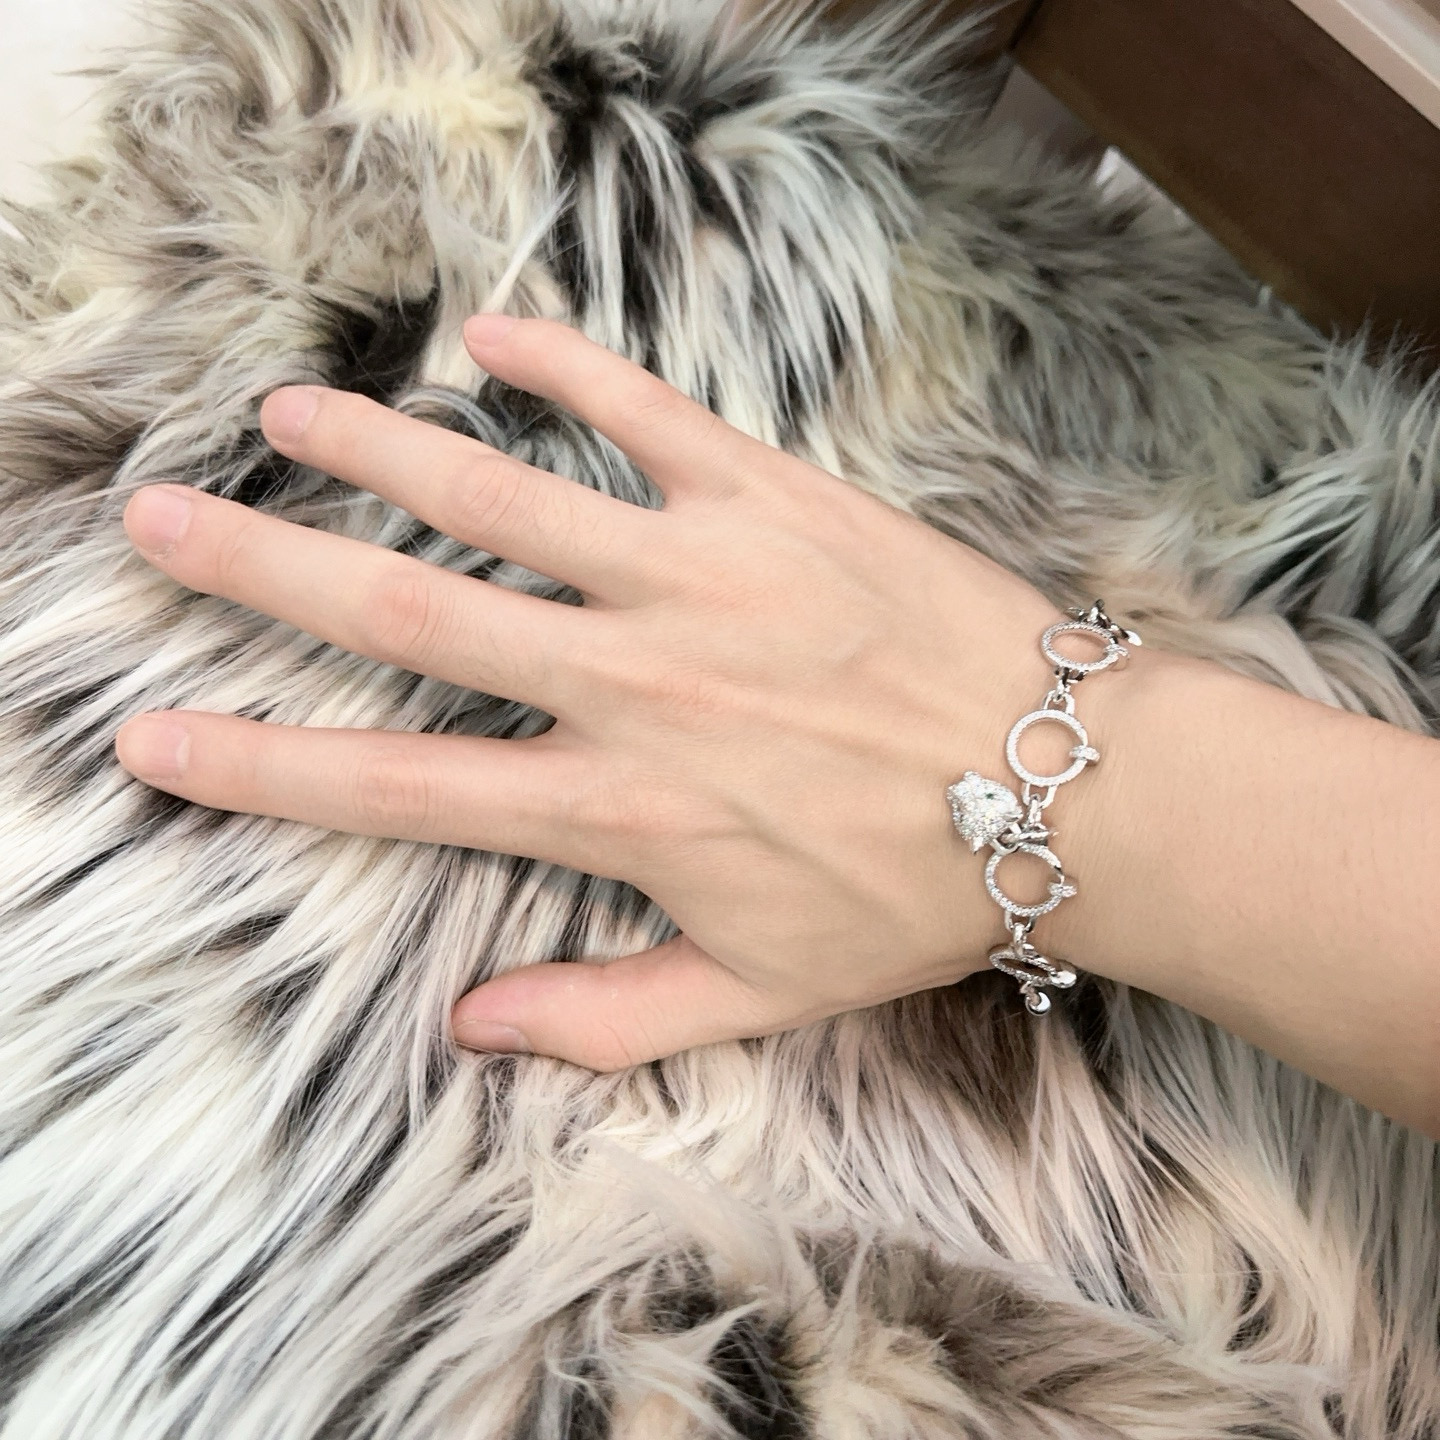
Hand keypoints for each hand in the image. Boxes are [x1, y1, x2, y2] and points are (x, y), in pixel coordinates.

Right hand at [117, 315, 1069, 1069]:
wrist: (1069, 790)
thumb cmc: (915, 895)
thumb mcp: (760, 996)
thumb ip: (606, 1020)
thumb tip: (470, 1029)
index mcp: (620, 807)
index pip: (402, 789)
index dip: (262, 770)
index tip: (158, 737)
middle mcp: (636, 684)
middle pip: (415, 618)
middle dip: (271, 572)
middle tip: (168, 524)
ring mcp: (701, 579)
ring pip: (506, 498)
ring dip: (383, 452)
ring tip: (287, 414)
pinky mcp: (773, 502)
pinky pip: (647, 417)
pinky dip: (567, 371)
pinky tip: (492, 338)